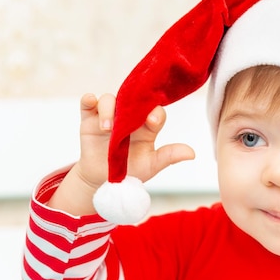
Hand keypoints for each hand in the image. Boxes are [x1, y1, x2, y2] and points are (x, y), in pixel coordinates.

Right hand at [48, 93, 194, 214]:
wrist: (105, 180)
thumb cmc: (132, 170)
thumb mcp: (152, 165)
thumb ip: (169, 157)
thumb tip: (192, 154)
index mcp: (147, 126)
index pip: (154, 111)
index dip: (155, 113)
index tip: (153, 121)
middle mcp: (129, 117)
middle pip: (132, 100)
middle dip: (132, 105)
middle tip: (131, 116)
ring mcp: (110, 116)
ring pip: (109, 100)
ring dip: (108, 110)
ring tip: (108, 128)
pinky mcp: (90, 118)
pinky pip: (88, 102)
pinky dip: (89, 99)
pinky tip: (91, 102)